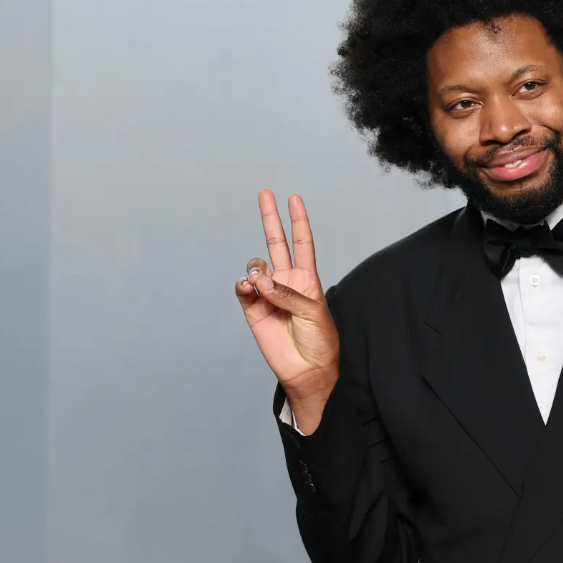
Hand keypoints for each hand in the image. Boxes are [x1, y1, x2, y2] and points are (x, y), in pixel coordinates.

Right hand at [235, 190, 339, 400]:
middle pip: (276, 244)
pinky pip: (242, 289)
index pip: (302, 243)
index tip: (294, 198)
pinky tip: (249, 288)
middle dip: (271, 219)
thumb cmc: (319, 341)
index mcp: (307, 279)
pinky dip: (243, 285)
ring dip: (257, 271)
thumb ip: (287, 293)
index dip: (298, 221)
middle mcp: (286, 282)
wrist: (307, 370)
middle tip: (265, 193)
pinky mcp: (252, 309)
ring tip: (263, 287)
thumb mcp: (313, 312)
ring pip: (256, 267)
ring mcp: (267, 294)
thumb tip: (260, 281)